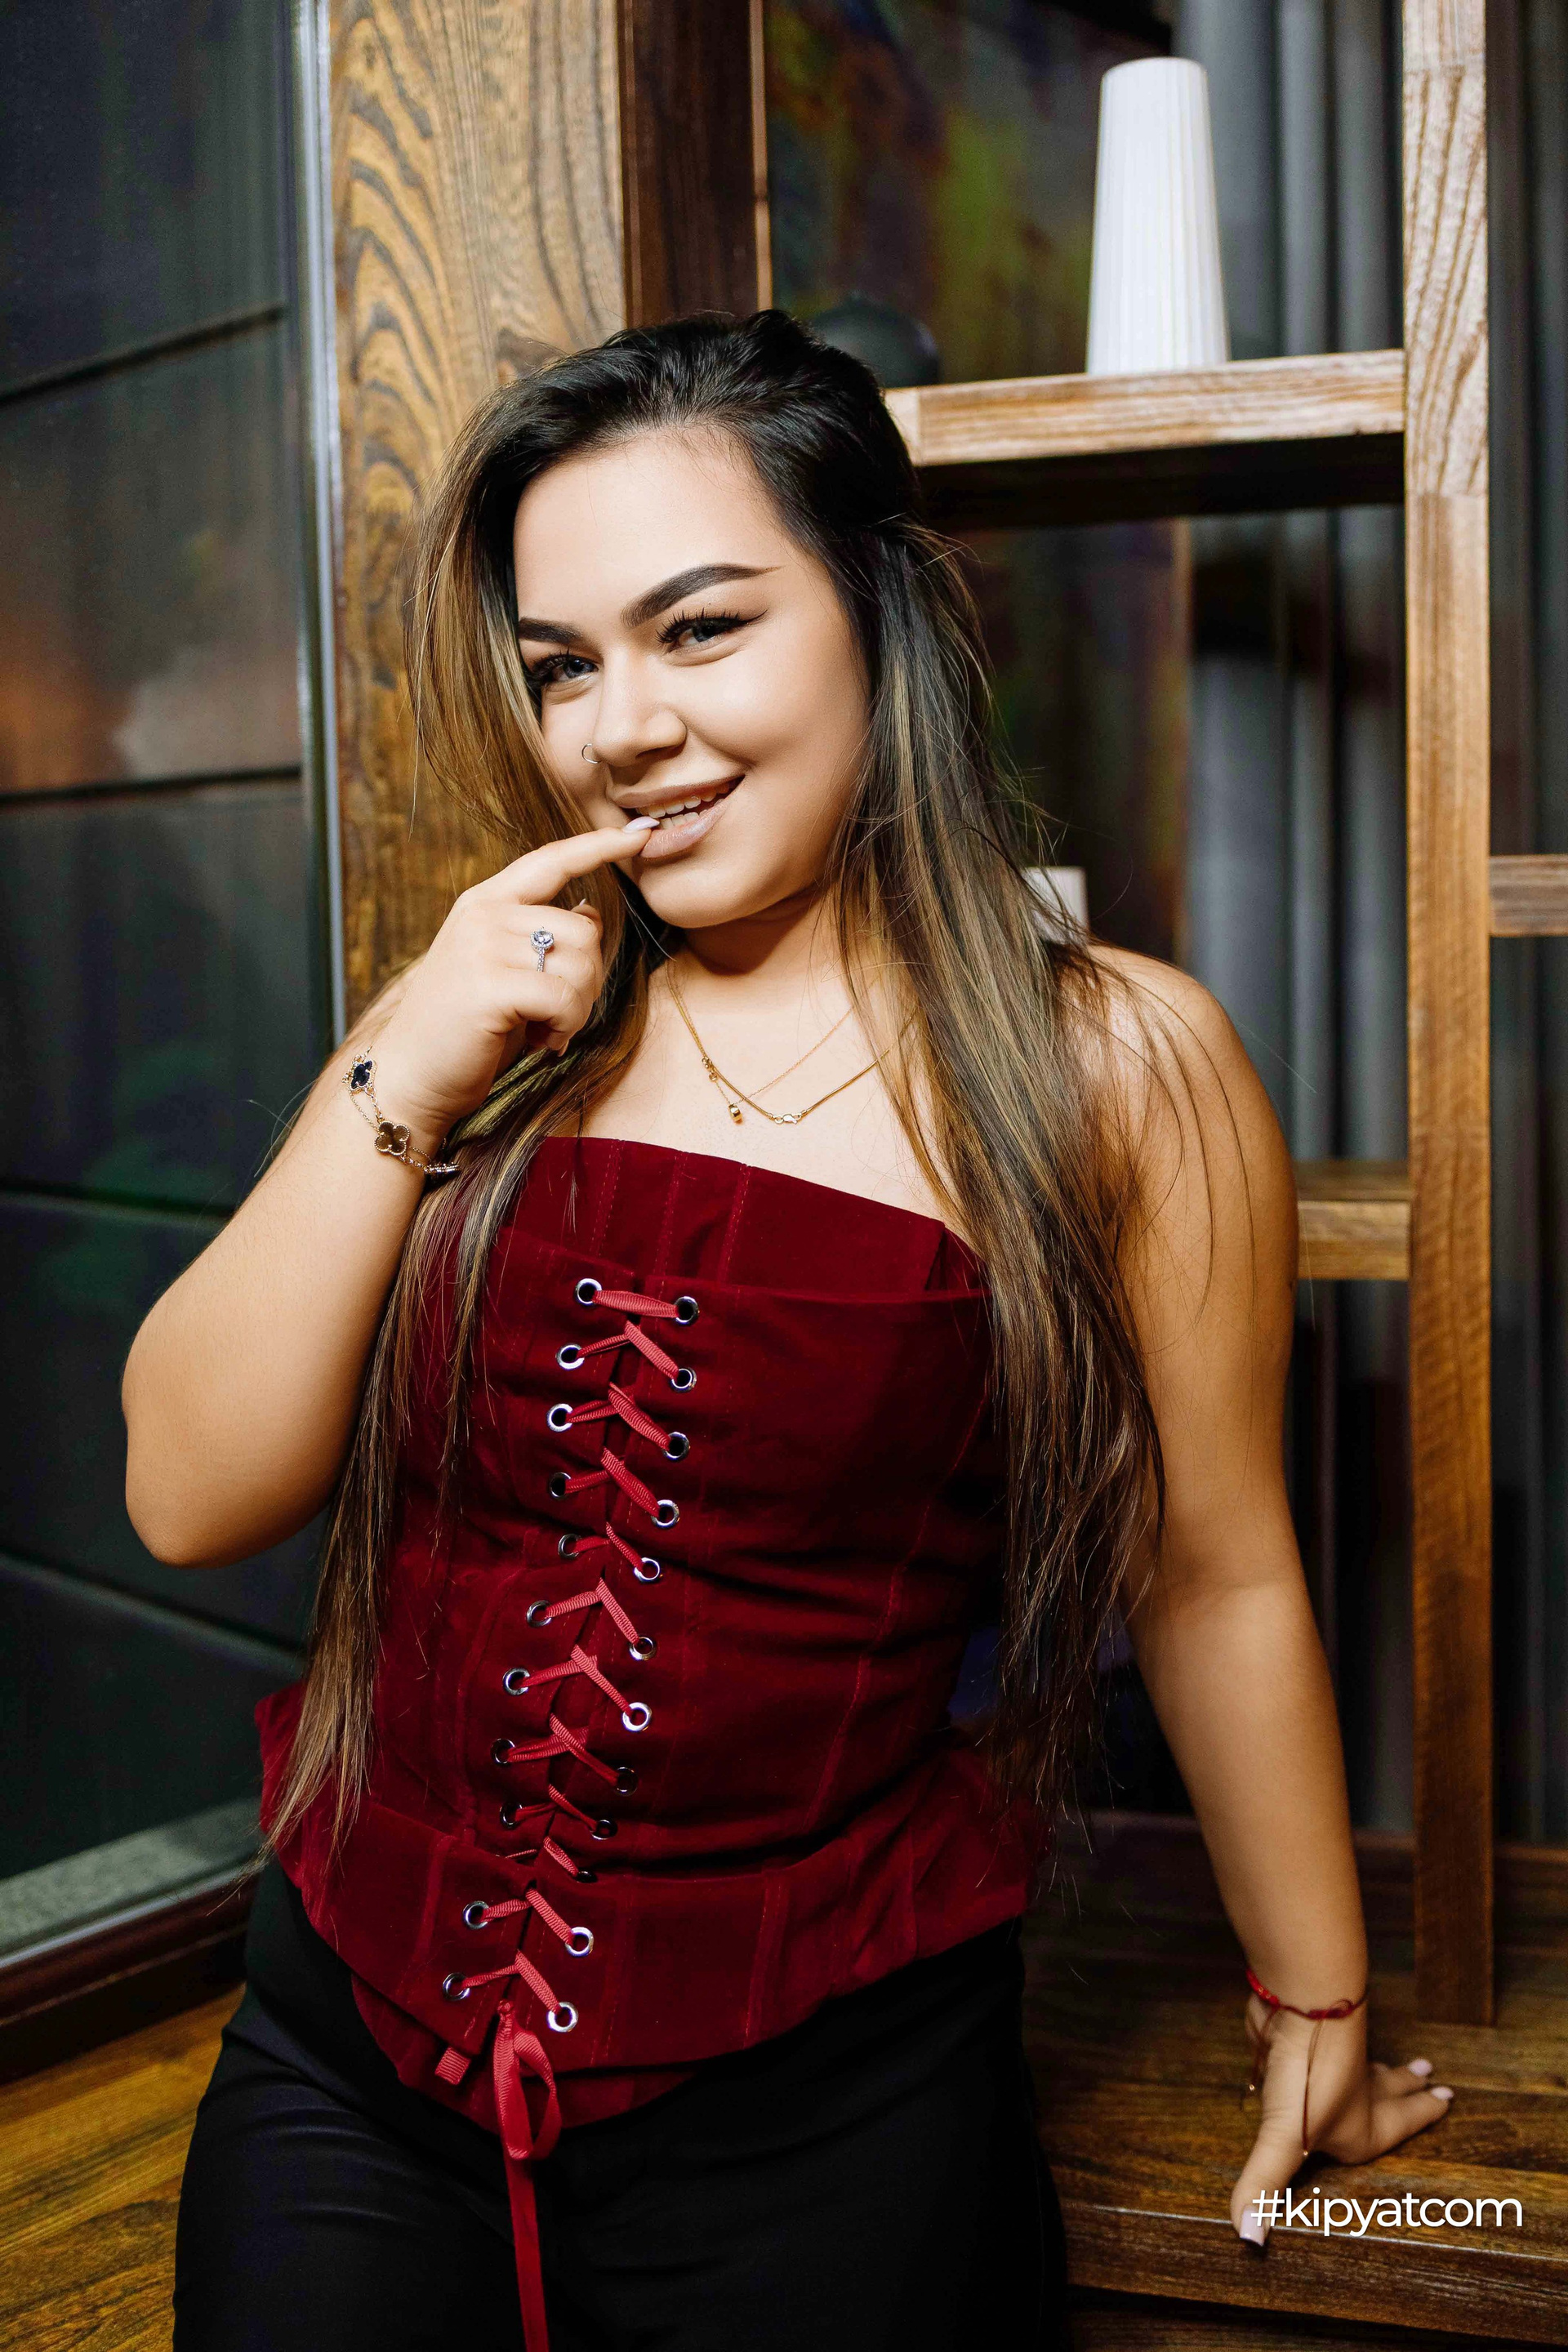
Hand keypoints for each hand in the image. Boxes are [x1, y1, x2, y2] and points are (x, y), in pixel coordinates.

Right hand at [367, 821, 653, 1149]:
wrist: (410, 1075)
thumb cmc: (464, 1028)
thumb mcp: (503, 969)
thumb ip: (541, 936)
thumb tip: (590, 912)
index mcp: (485, 902)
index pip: (551, 860)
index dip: (598, 846)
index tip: (640, 835)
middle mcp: (483, 915)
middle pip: (583, 929)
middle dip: (588, 979)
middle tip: (557, 1014)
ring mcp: (483, 947)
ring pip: (581, 963)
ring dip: (577, 1008)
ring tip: (543, 1028)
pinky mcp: (490, 985)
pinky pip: (565, 997)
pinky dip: (565, 1026)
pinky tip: (540, 1041)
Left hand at [1230, 1998, 1452, 2244]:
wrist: (1297, 2002)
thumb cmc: (1306, 2076)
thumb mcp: (1284, 2138)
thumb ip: (1265, 2186)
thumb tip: (1248, 2239)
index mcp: (1361, 2125)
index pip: (1398, 2124)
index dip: (1422, 2114)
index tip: (1447, 2100)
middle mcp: (1356, 2090)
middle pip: (1392, 2090)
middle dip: (1411, 2090)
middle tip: (1436, 2080)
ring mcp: (1336, 2057)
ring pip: (1370, 2064)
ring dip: (1389, 2068)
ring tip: (1410, 2065)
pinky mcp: (1312, 2033)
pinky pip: (1335, 2044)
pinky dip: (1347, 2044)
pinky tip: (1341, 2039)